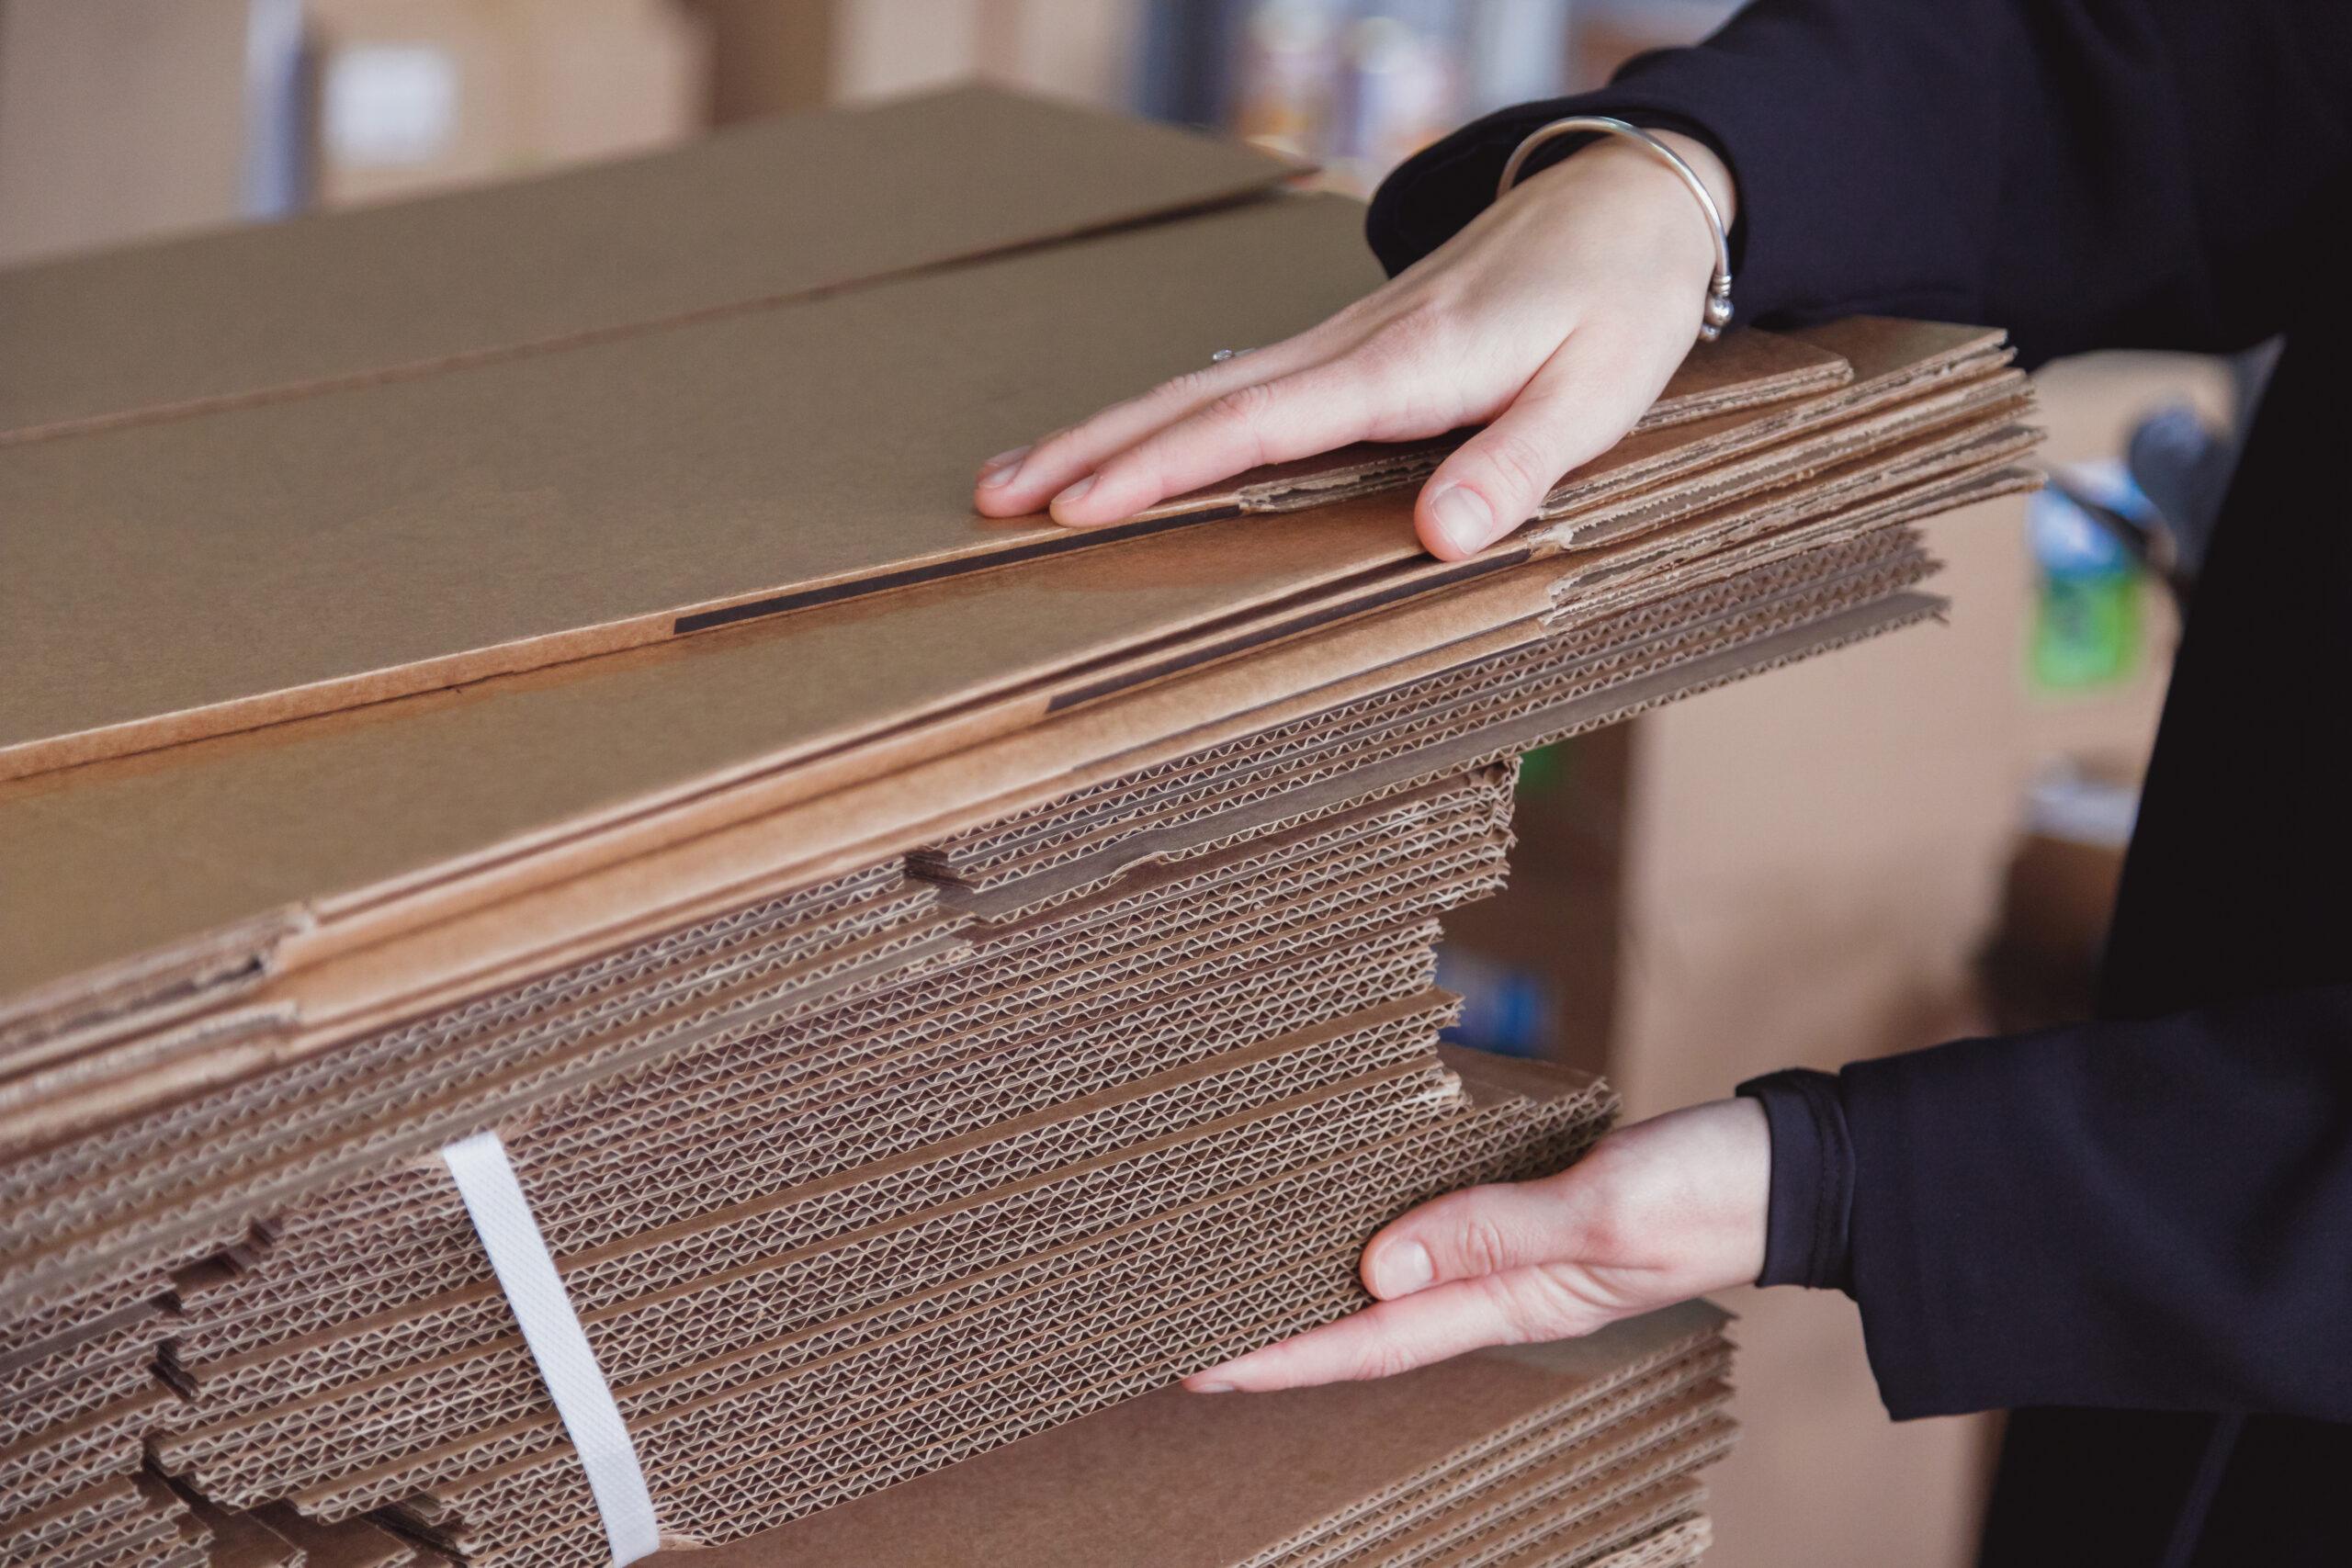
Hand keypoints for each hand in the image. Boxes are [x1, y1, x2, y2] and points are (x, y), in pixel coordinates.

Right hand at [972, 132, 1735, 561]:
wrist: (1626, 203)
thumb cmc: (1617, 303)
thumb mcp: (1598, 394)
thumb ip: (1517, 465)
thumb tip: (1435, 539)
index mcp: (1407, 364)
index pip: (1259, 423)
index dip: (1164, 467)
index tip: (1078, 505)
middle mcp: (1353, 348)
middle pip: (1195, 399)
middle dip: (1090, 448)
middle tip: (994, 500)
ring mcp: (1340, 342)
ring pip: (1199, 389)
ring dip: (1106, 433)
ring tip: (1018, 481)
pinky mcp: (1347, 347)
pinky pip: (1233, 388)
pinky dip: (1162, 421)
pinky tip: (1122, 447)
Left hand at [1186, 1097, 1769, 1391]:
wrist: (1800, 1171)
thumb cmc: (1712, 1192)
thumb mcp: (1600, 1210)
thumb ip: (1489, 1233)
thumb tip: (1376, 1267)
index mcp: (1516, 1303)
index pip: (1373, 1342)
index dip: (1282, 1358)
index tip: (1200, 1369)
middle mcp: (1507, 1290)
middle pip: (1370, 1324)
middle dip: (1279, 1334)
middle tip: (1187, 1331)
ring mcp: (1524, 1258)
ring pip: (1399, 1282)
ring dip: (1321, 1287)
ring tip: (1240, 1281)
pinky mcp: (1540, 1216)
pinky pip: (1442, 1233)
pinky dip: (1381, 1235)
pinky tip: (1347, 1223)